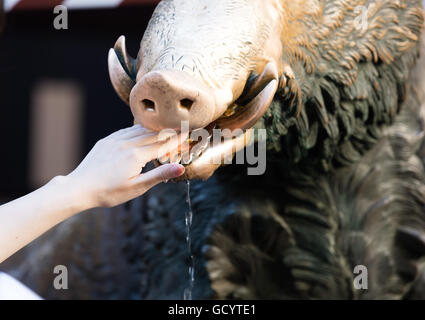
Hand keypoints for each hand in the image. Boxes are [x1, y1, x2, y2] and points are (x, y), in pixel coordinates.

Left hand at [67, 124, 186, 207]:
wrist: (79, 188)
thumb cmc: (109, 192)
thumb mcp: (137, 187)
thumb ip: (160, 175)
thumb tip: (181, 168)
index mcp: (136, 155)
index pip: (163, 144)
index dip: (177, 138)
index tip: (188, 133)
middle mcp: (127, 143)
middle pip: (154, 135)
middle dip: (169, 133)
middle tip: (181, 130)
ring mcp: (115, 140)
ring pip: (140, 130)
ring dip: (155, 130)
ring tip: (166, 130)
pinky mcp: (107, 141)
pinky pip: (127, 130)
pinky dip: (139, 130)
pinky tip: (142, 131)